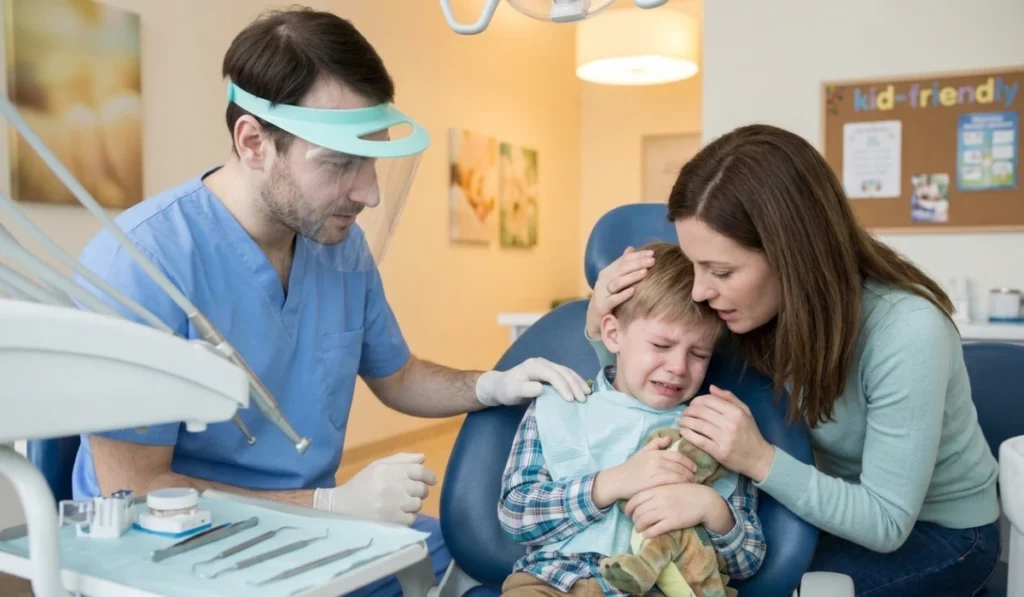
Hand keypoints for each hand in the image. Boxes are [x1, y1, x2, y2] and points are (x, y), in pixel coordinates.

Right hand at [313, 452, 435, 525]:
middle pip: (421, 488)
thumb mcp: (377, 466)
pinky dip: (407, 517)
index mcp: (389, 470)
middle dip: (420, 491)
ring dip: (413, 505)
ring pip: (418, 504)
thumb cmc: (361, 485)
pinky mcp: (392, 522)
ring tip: (400, 505)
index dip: (429, 476)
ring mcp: (393, 505)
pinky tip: (395, 515)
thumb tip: (423, 458)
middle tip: (410, 494)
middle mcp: (393, 486)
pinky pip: (411, 519)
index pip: (419, 470)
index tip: (431, 481)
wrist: (341, 508)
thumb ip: (401, 460)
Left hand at [476, 357, 590, 405]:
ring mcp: (547, 366)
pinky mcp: (549, 371)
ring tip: (587, 394)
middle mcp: (542, 363)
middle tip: (583, 399)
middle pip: (563, 372)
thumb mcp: (513, 391)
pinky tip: (582, 389)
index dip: (563, 386)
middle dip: (574, 385)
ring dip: (578, 382)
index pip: (553, 375)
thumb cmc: (506, 390)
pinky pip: (565, 374)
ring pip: (567, 372)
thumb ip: (526, 389)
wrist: (500, 385)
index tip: (570, 400)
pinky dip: (575, 381)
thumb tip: (541, 388)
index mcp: (534, 366)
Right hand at [585, 247, 654, 338]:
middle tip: (652, 261)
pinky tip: (634, 291)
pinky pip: (613, 299)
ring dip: (631, 277)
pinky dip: (623, 295)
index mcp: (608, 272)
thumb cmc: (609, 297)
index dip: (638, 256)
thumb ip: (622, 265)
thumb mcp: (614, 280)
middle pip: (621, 269)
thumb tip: (631, 248)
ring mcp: (602, 293)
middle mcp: (603, 280)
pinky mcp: (602, 306)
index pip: (623, 260)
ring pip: (617, 282)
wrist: (595, 317)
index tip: (652, 253)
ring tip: (645, 273)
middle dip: (638, 263)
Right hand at [593, 435, 696, 507]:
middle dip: (691, 473)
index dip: (689, 462)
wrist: (618, 480)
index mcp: (655, 453)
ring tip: (691, 485)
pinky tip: (683, 489)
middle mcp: (656, 460)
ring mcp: (655, 472)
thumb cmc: (631, 467)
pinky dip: (681, 485)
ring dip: (688, 480)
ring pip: (679, 475)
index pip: (678, 456)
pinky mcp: (654, 483)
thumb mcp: (642, 452)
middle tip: (696, 478)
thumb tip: (670, 438)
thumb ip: (656, 444)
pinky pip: (672, 483)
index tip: (694, 469)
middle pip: (680, 466)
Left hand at [625, 483, 720, 537]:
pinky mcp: (673, 522)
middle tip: (634, 522)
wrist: (704, 500)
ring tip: (638, 529)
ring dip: (638, 527)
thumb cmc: (687, 492)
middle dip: (633, 518)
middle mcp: (659, 499)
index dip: (629, 507)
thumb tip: (642, 498)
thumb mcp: (670, 485)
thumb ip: (657, 489)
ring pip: (644, 520)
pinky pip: (656, 529)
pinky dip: (648, 533)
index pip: (636, 498)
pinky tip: (647, 535)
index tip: (627, 512)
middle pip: (638, 510)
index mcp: (658, 489)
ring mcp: (666, 511)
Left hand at [678, 385, 775, 481]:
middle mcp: (730, 424)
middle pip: (701, 412)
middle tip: (684, 413)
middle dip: (688, 411)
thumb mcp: (745, 411)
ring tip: (680, 421)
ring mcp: (724, 438)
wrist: (759, 458)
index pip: (709, 400)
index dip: (696, 401)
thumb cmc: (750, 433)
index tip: (692, 404)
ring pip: (698, 425)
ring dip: (685, 421)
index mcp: (735, 412)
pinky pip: (699, 440)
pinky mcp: (719, 452)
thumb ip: (729, 398)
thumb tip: (711, 387)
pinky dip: (688, 434)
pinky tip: (683, 431)